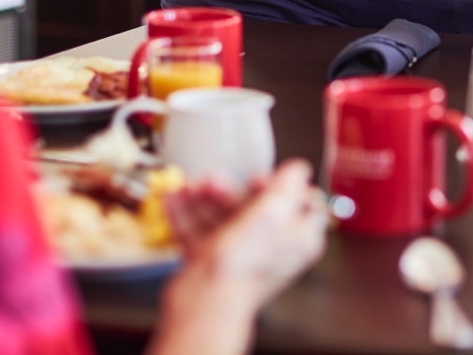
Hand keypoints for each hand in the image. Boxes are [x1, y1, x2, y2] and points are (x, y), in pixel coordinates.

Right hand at [167, 159, 327, 306]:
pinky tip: (173, 199)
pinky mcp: (213, 265)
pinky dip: (186, 215)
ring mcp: (241, 258)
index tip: (259, 178)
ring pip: (223, 219)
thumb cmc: (244, 265)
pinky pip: (199, 232)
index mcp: (297, 240)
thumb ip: (287, 186)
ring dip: (203, 200)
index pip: (299, 207)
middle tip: (213, 181)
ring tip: (189, 187)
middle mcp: (272, 250)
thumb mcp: (272, 212)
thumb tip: (300, 170)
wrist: (205, 303)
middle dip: (229, 192)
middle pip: (254, 209)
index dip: (281, 188)